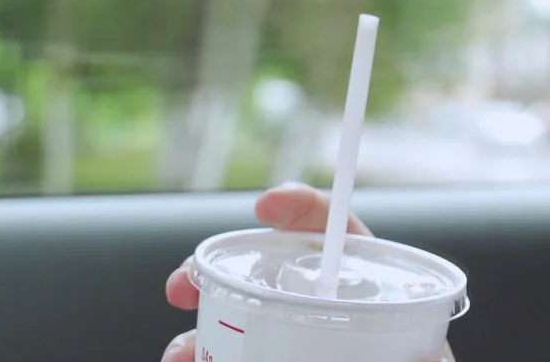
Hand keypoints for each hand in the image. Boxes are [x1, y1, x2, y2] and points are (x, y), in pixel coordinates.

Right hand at [159, 183, 453, 361]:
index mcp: (369, 292)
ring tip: (181, 355)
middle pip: (267, 279)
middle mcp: (323, 313)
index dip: (305, 210)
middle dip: (217, 274)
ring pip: (235, 330)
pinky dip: (199, 361)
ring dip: (196, 337)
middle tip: (181, 284)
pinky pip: (227, 359)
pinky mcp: (268, 358)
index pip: (339, 235)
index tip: (267, 204)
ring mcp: (289, 344)